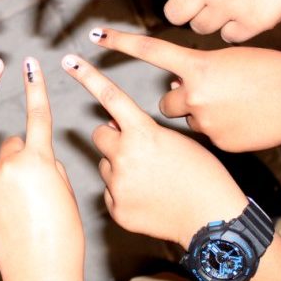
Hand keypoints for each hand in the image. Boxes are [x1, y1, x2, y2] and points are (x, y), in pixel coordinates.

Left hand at [0, 57, 83, 280]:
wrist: (40, 273)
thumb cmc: (63, 236)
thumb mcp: (65, 193)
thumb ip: (49, 167)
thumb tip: (36, 158)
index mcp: (38, 159)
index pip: (38, 116)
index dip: (35, 88)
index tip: (27, 63)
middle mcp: (9, 165)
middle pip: (12, 147)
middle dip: (20, 159)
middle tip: (35, 190)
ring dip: (8, 184)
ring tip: (23, 216)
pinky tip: (10, 225)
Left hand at [60, 54, 245, 246]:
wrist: (211, 219)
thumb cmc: (203, 176)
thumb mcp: (177, 141)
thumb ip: (143, 130)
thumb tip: (116, 125)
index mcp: (143, 133)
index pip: (110, 96)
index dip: (88, 76)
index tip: (69, 61)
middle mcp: (124, 156)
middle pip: (100, 135)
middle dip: (113, 138)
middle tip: (136, 150)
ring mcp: (117, 184)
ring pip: (105, 165)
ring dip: (120, 167)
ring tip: (151, 179)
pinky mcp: (116, 209)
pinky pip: (110, 193)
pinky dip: (124, 193)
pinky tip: (148, 198)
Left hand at [85, 28, 280, 150]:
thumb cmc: (272, 74)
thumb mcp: (230, 61)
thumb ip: (197, 70)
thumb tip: (175, 82)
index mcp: (197, 67)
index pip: (150, 51)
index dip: (121, 43)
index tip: (95, 36)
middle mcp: (193, 95)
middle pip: (164, 101)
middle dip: (171, 103)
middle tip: (199, 100)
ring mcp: (202, 123)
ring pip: (183, 122)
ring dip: (192, 120)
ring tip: (227, 112)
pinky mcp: (214, 144)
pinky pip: (201, 140)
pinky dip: (212, 135)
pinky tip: (237, 127)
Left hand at [87, 0, 280, 41]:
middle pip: (173, 14)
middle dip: (181, 10)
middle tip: (199, 1)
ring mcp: (227, 7)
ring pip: (198, 28)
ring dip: (206, 20)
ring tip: (230, 2)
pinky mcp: (249, 26)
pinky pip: (227, 37)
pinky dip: (233, 29)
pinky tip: (249, 12)